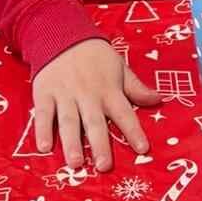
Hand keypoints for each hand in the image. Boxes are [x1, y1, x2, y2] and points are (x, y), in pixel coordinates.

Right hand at [33, 38, 160, 171]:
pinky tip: (43, 147)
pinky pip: (44, 114)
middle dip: (100, 144)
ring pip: (69, 121)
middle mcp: (88, 94)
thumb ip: (136, 87)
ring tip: (75, 162)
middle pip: (95, 122)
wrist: (62, 34)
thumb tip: (158, 100)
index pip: (124, 113)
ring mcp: (65, 94)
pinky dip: (42, 130)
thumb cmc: (94, 55)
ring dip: (72, 142)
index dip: (133, 131)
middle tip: (104, 166)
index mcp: (109, 89)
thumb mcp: (119, 66)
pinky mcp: (45, 93)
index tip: (143, 148)